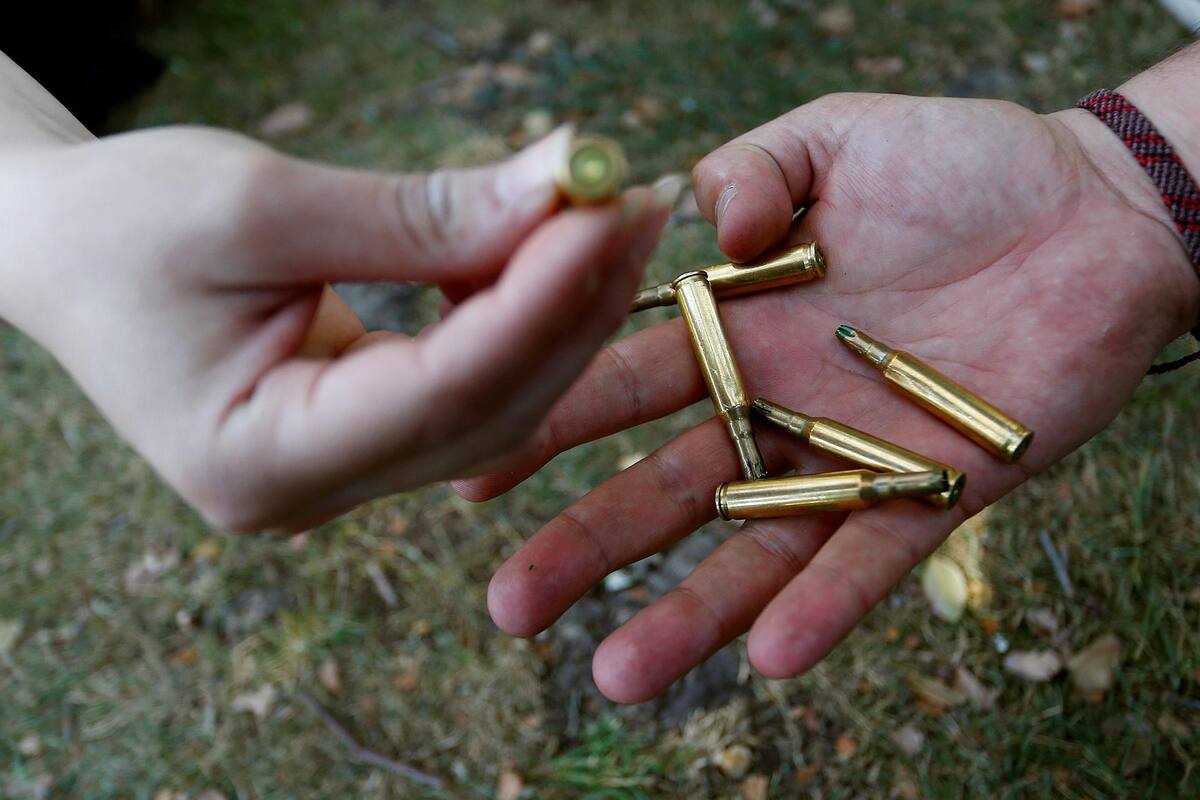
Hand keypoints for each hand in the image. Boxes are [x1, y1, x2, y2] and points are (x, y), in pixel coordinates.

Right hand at [0, 124, 671, 530]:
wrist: (63, 251)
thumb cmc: (121, 224)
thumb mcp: (256, 204)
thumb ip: (417, 215)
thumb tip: (563, 191)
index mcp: (259, 460)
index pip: (440, 390)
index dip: (538, 300)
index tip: (605, 209)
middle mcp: (312, 492)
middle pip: (487, 407)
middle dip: (571, 301)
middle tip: (631, 199)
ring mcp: (342, 473)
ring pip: (494, 401)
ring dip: (559, 306)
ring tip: (606, 211)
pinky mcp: (363, 435)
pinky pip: (469, 384)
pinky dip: (517, 314)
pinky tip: (550, 249)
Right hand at [457, 93, 1198, 701]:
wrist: (1097, 210)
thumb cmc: (961, 163)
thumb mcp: (832, 137)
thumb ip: (750, 171)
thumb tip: (700, 230)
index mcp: (740, 327)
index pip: (625, 382)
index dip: (549, 424)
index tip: (475, 468)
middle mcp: (779, 403)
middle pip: (669, 487)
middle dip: (589, 545)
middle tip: (510, 605)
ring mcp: (854, 455)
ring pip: (756, 548)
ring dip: (690, 612)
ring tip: (616, 674)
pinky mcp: (941, 490)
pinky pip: (874, 557)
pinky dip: (823, 606)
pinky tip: (769, 656)